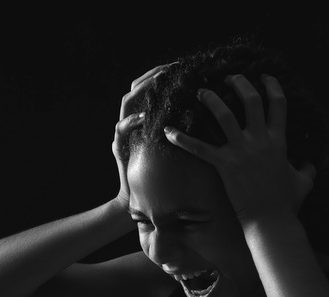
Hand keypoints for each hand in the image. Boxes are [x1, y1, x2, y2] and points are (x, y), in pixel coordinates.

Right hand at [111, 64, 171, 208]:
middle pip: (137, 86)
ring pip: (127, 102)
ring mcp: (123, 132)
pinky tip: (144, 118)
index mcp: (146, 116)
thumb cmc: (162, 174)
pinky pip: (121, 129)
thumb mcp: (175, 146)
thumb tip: (210, 112)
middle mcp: (132, 120)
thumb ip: (183, 127)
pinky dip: (132, 122)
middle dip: (154, 75)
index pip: (152, 85)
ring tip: (159, 84)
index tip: (183, 66)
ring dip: (142, 90)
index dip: (165, 73)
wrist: (139, 197)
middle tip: (172, 69)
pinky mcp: (118, 146)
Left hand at [163, 74, 315, 224]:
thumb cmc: (287, 202)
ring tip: (201, 91)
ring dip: (211, 100)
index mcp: (280, 140)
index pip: (278, 104)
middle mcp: (260, 140)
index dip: (271, 86)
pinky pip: (199, 148)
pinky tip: (168, 131)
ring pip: (225, 116)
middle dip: (239, 84)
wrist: (271, 219)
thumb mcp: (305, 182)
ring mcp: (241, 151)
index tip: (263, 76)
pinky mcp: (224, 165)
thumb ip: (307, 168)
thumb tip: (311, 164)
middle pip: (250, 101)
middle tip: (228, 77)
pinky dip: (182, 139)